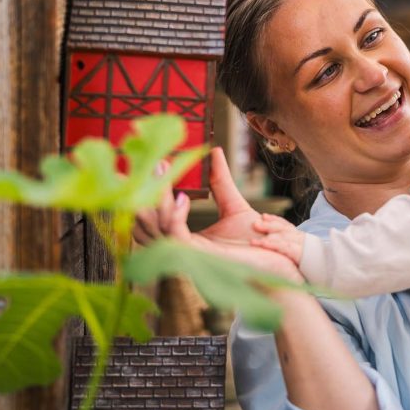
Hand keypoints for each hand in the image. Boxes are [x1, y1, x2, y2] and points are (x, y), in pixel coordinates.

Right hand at [133, 149, 302, 280]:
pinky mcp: (197, 258)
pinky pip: (175, 235)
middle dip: (139, 193)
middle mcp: (179, 249)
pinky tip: (182, 197)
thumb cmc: (257, 240)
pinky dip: (174, 214)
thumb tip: (214, 150)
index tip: (132, 169)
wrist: (277, 259)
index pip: (151, 220)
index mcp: (183, 239)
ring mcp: (186, 255)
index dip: (140, 196)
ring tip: (163, 170)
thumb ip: (220, 181)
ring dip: (157, 198)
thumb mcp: (234, 206)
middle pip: (144, 224)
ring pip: (155, 227)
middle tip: (147, 164)